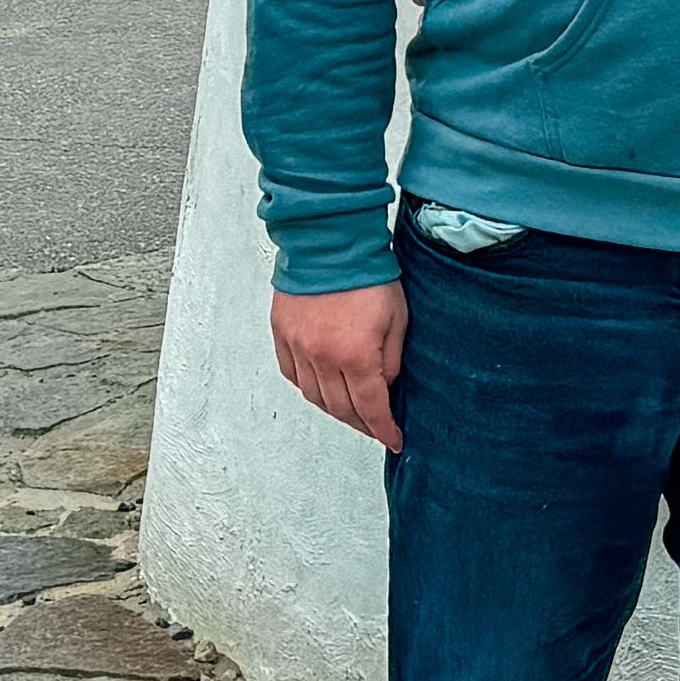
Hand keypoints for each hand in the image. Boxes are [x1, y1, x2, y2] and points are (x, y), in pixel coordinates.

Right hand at [272, 282, 408, 451]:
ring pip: (314, 396)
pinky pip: (292, 374)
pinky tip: (320, 386)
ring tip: (350, 409)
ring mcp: (298, 346)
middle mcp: (323, 357)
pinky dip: (308, 387)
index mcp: (356, 355)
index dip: (383, 430)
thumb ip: (391, 360)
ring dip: (334, 409)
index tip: (393, 440)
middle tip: (375, 427)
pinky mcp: (282, 333)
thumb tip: (383, 386)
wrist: (330, 241)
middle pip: (341, 409)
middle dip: (362, 424)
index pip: (371, 409)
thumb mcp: (397, 319)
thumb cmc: (368, 274)